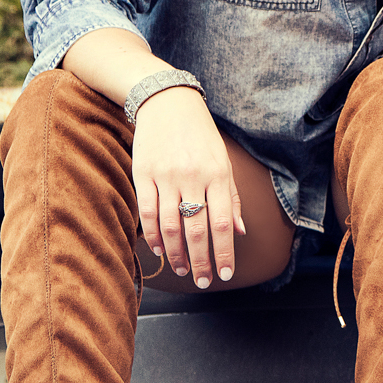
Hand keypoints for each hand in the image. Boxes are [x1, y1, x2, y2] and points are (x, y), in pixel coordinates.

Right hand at [131, 87, 245, 288]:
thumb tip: (239, 231)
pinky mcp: (143, 173)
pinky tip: (159, 249)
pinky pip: (148, 212)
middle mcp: (193, 176)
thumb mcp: (223, 161)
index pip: (222, 222)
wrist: (167, 101)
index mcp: (217, 174)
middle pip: (196, 229)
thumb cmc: (200, 135)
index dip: (223, 252)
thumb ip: (231, 197)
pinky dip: (153, 235)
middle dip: (201, 261)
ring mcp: (166, 175)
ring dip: (176, 253)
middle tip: (202, 281)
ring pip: (170, 225)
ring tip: (182, 269)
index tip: (224, 274)